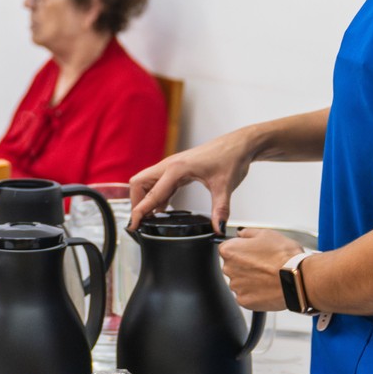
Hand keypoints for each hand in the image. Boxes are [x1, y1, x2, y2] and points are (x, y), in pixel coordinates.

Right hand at [128, 128, 258, 231]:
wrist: (239, 145)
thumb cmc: (231, 158)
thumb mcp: (225, 186)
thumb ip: (220, 209)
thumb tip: (218, 229)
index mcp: (176, 169)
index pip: (151, 194)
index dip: (139, 211)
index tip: (133, 226)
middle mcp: (170, 165)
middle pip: (139, 184)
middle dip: (136, 202)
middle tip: (142, 222)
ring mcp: (172, 166)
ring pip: (147, 182)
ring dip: (145, 199)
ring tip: (150, 219)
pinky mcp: (178, 169)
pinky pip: (159, 183)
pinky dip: (156, 196)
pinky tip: (163, 208)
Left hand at [219, 228, 302, 312]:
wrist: (297, 278)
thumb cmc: (284, 256)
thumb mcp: (266, 233)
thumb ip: (248, 232)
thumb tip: (242, 233)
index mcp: (230, 251)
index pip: (227, 248)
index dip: (241, 249)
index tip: (252, 252)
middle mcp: (229, 269)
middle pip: (233, 266)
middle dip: (245, 265)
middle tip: (263, 264)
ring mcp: (236, 286)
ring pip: (240, 282)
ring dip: (250, 279)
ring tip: (268, 275)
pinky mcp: (244, 301)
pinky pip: (246, 295)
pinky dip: (255, 292)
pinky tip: (267, 286)